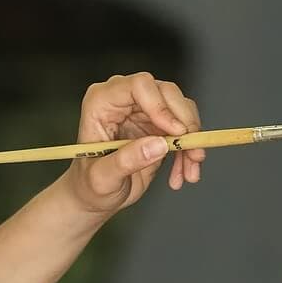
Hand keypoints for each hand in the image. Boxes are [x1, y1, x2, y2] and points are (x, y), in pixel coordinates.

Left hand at [61, 71, 203, 217]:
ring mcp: (144, 110)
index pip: (139, 85)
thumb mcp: (102, 178)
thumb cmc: (89, 185)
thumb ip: (127, 160)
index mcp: (102, 102)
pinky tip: (185, 172)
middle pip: (167, 93)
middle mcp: (125, 100)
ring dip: (192, 140)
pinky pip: (186, 127)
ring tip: (189, 170)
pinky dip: (190, 150)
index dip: (161, 105)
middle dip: (185, 124)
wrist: (96, 197)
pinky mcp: (159, 124)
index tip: (175, 132)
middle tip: (192, 153)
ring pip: (182, 110)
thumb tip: (158, 145)